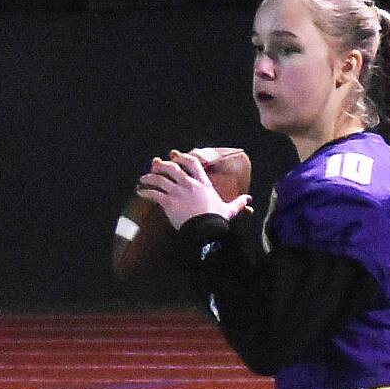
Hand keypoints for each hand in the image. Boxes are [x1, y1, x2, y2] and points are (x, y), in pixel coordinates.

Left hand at [136, 149, 251, 229]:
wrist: (207, 231)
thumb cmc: (218, 220)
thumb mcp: (229, 210)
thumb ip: (238, 203)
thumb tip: (249, 200)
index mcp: (203, 184)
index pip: (192, 162)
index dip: (182, 157)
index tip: (176, 157)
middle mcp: (189, 184)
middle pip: (172, 167)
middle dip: (161, 165)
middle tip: (155, 165)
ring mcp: (178, 192)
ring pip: (159, 178)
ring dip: (149, 177)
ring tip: (143, 179)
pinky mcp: (169, 202)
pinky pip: (153, 193)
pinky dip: (145, 192)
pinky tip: (140, 192)